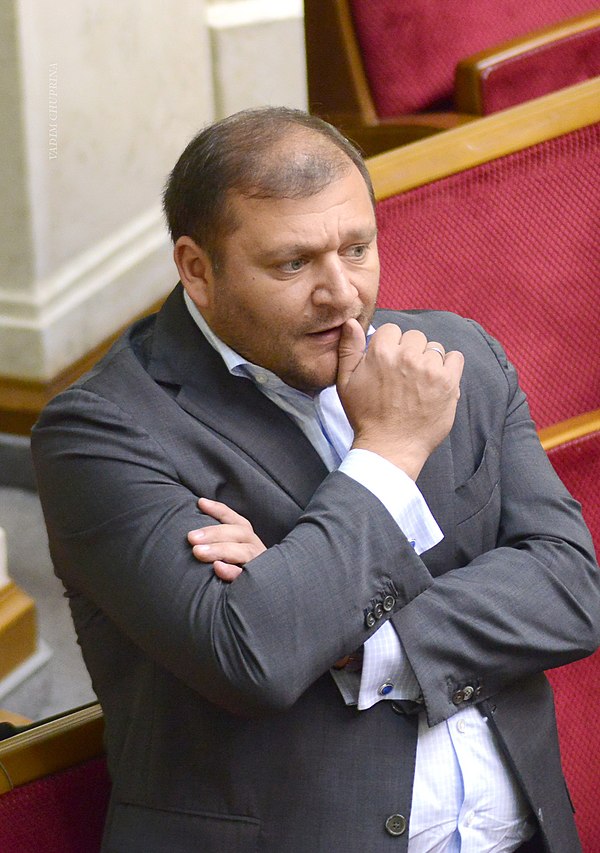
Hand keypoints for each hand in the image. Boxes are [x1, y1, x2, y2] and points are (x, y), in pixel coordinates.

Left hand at [187, 498, 265, 581]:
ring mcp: (258, 564)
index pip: (234, 520)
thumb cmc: (235, 572)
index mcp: (247, 538)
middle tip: (191, 537)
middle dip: (214, 533)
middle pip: (238, 533)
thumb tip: (194, 525)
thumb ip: (216, 541)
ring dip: (220, 550)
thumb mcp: (228, 552)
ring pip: (243, 552)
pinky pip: (246, 577)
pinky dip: (232, 571)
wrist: (260, 603)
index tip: (200, 503)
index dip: (219, 510)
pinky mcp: (257, 583)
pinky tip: (217, 568)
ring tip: (198, 552)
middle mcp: (254, 547)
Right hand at [336, 319, 463, 479]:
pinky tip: (437, 381)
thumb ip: (349, 348)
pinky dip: (449, 367)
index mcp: (381, 353)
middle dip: (410, 351)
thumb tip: (351, 322)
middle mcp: (407, 357)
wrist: (390, 447)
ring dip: (428, 361)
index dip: (390, 345)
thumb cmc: (365, 416)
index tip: (389, 363)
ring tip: (419, 383)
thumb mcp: (346, 382)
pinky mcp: (448, 383)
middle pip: (414, 337)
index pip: (392, 330)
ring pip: (434, 348)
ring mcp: (430, 369)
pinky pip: (455, 358)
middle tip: (404, 375)